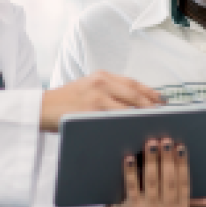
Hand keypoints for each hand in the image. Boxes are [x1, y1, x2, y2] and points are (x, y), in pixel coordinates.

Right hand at [40, 71, 162, 131]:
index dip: (150, 92)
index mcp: (102, 76)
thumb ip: (108, 91)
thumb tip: (133, 103)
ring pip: (128, 106)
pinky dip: (127, 124)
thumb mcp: (87, 87)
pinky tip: (135, 130)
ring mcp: (96, 97)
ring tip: (154, 123)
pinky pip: (115, 119)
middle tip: (164, 115)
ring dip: (143, 115)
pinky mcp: (90, 111)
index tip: (162, 101)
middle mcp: (101, 82)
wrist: (40, 108)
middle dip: (152, 105)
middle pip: (135, 93)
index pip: (133, 83)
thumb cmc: (65, 101)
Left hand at [93, 138, 205, 206]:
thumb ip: (196, 202)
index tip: (181, 147)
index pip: (184, 185)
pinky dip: (130, 172)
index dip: (183, 165)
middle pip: (168, 181)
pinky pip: (132, 188)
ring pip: (152, 181)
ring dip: (152, 160)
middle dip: (168, 158)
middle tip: (166, 140)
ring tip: (151, 142)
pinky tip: (129, 157)